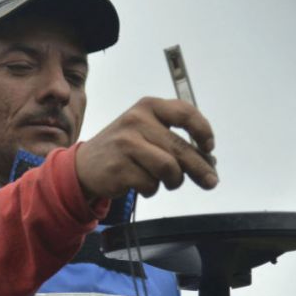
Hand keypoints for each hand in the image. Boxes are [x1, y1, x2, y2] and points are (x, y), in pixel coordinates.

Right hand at [75, 97, 217, 199]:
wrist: (84, 166)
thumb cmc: (122, 149)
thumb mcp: (144, 129)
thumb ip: (172, 138)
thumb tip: (207, 160)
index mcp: (147, 107)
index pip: (185, 113)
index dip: (203, 132)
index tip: (208, 147)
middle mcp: (136, 121)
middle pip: (181, 148)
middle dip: (200, 169)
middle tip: (211, 181)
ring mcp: (126, 144)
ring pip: (169, 169)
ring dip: (173, 181)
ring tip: (167, 182)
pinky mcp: (119, 168)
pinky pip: (151, 184)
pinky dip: (151, 189)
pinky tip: (141, 183)